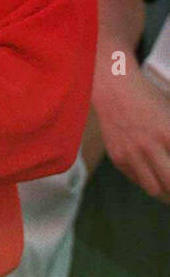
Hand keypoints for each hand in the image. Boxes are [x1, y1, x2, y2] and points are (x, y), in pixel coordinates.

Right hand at [92, 69, 169, 200]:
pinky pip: (135, 179)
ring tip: (165, 180)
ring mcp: (131, 153)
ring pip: (153, 188)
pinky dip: (145, 178)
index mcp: (168, 134)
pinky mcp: (117, 157)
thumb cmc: (147, 97)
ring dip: (162, 187)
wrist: (112, 88)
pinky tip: (148, 169)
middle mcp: (150, 147)